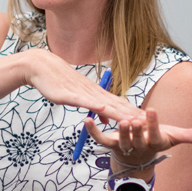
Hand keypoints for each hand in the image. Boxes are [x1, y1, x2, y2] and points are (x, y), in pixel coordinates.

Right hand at [23, 50, 145, 123]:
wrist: (43, 67)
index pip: (120, 105)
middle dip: (132, 115)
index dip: (134, 113)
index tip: (148, 122)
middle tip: (148, 123)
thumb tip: (105, 119)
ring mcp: (82, 93)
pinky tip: (102, 109)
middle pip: (116, 106)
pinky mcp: (69, 94)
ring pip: (103, 105)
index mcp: (97, 95)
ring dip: (118, 112)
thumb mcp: (79, 98)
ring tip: (132, 120)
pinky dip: (93, 105)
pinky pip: (83, 101)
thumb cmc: (59, 83)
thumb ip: (94, 108)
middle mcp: (94, 93)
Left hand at [85, 108, 191, 167]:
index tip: (151, 111)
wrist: (135, 160)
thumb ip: (188, 136)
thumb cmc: (155, 142)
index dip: (153, 124)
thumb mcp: (171, 137)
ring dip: (120, 131)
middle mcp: (138, 145)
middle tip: (134, 119)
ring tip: (119, 121)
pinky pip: (99, 139)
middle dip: (136, 129)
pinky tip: (86, 120)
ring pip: (121, 139)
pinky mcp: (110, 145)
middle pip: (137, 137)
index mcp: (153, 142)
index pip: (155, 134)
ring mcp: (123, 146)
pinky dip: (92, 130)